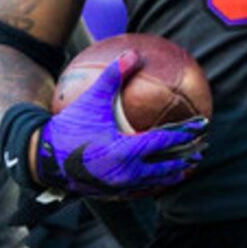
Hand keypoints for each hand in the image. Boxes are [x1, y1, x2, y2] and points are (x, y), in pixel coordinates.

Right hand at [35, 53, 206, 197]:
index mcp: (125, 150)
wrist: (43, 158)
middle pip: (167, 168)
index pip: (165, 142)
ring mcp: (119, 187)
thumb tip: (133, 53)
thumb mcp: (92, 99)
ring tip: (187, 168)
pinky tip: (158, 179)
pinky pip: (139, 190)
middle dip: (187, 158)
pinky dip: (153, 184)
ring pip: (155, 183)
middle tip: (202, 150)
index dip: (186, 133)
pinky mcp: (111, 194)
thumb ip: (114, 76)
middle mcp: (126, 173)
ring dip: (173, 175)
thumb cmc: (68, 126)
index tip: (202, 125)